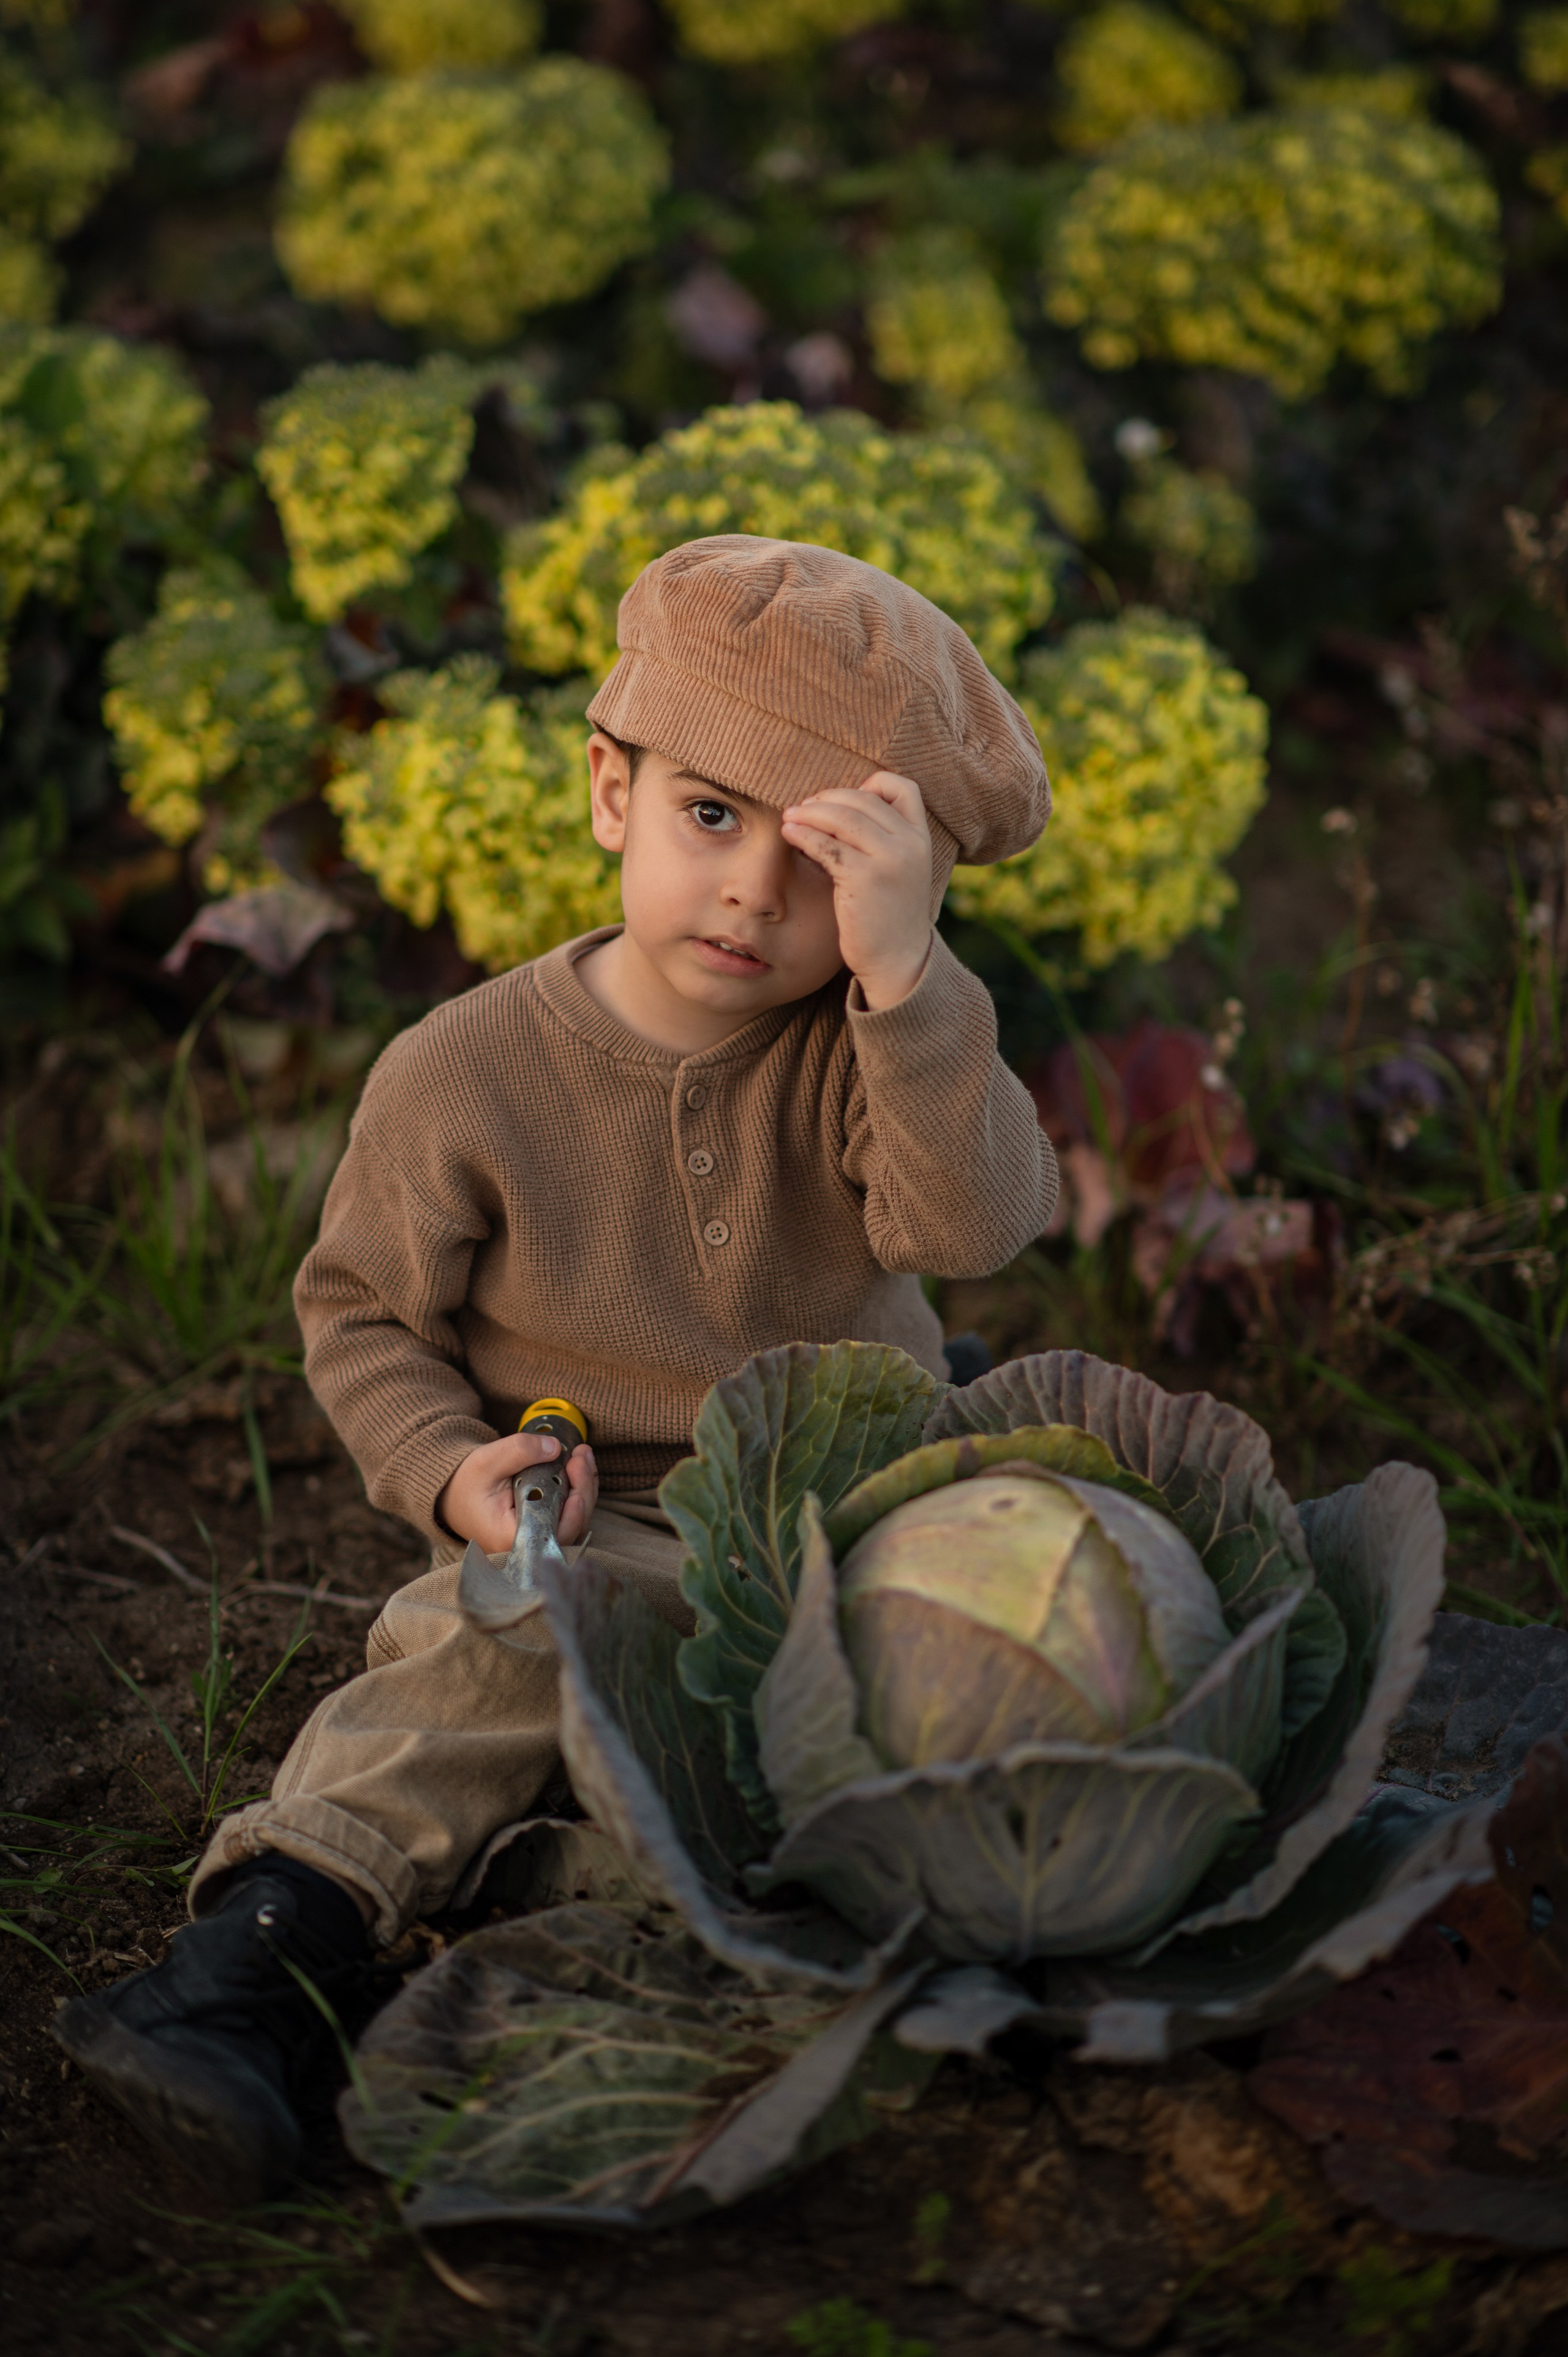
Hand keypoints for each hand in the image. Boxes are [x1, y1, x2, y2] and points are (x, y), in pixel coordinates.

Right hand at [436, 1431, 597, 1554]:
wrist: (454, 1493)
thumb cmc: (467, 1482)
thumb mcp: (487, 1460)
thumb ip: (520, 1451)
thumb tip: (554, 1448)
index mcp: (509, 1537)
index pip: (553, 1531)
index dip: (573, 1506)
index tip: (576, 1472)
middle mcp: (527, 1546)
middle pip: (571, 1527)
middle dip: (584, 1488)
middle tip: (581, 1456)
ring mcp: (537, 1539)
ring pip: (575, 1522)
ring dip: (585, 1487)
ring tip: (582, 1456)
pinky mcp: (543, 1528)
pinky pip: (569, 1516)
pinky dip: (578, 1491)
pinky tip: (578, 1467)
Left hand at [781, 770, 932, 1008]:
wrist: (897, 961)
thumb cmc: (887, 916)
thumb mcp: (897, 871)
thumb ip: (881, 841)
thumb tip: (835, 809)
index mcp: (921, 838)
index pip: (901, 787)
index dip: (869, 785)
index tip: (842, 801)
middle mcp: (910, 843)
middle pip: (862, 798)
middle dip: (826, 798)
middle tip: (802, 807)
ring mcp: (889, 860)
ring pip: (842, 817)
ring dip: (809, 812)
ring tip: (789, 817)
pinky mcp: (864, 879)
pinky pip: (827, 845)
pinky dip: (804, 835)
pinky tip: (789, 835)